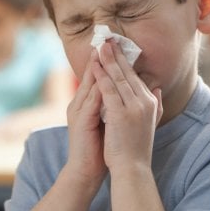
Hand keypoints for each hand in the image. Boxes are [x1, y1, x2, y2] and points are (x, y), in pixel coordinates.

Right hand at [63, 48, 107, 183]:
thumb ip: (116, 106)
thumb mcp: (110, 122)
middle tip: (109, 38)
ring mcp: (79, 111)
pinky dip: (99, 87)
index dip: (106, 61)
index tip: (115, 44)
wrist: (87, 171)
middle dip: (101, 57)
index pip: (97, 77)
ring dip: (98, 67)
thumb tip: (130, 93)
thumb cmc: (100, 149)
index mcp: (88, 103)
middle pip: (91, 75)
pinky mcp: (81, 121)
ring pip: (90, 84)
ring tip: (106, 50)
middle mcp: (80, 103)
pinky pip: (91, 100)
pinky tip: (107, 77)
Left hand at [92, 41, 162, 172]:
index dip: (125, 62)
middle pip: (128, 73)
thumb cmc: (137, 148)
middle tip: (108, 39)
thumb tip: (156, 88)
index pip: (136, 77)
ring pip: (119, 78)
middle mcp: (144, 101)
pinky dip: (102, 76)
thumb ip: (155, 105)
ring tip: (100, 46)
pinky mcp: (121, 113)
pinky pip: (109, 89)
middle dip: (117, 55)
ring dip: (108, 60)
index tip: (117, 48)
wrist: (133, 168)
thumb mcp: (151, 123)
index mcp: (150, 102)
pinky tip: (95, 66)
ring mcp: (134, 107)